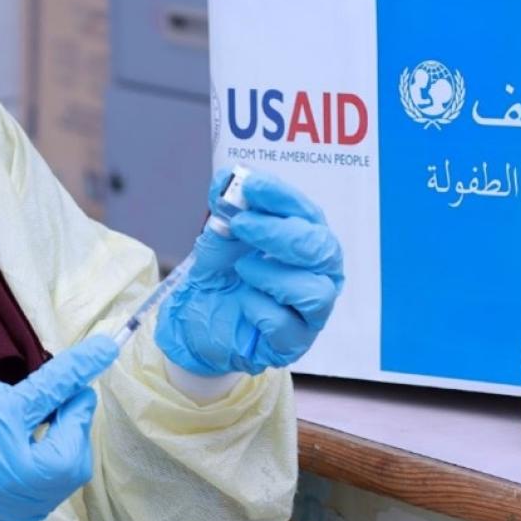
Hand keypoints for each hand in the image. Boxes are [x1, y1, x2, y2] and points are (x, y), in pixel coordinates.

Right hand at [0, 336, 118, 520]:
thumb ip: (27, 392)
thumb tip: (67, 386)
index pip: (51, 393)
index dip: (79, 368)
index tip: (106, 346)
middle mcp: (19, 479)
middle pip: (74, 443)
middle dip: (72, 415)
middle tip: (61, 394)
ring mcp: (26, 503)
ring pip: (71, 463)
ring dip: (64, 436)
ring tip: (43, 419)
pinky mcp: (28, 512)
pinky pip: (57, 479)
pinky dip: (53, 455)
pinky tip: (33, 443)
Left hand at [155, 170, 343, 376]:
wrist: (199, 317)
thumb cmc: (224, 270)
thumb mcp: (219, 234)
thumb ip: (226, 206)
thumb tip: (227, 178)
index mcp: (308, 238)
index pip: (307, 213)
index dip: (281, 197)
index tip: (249, 186)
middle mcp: (320, 272)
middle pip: (321, 248)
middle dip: (279, 233)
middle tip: (241, 225)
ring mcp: (312, 310)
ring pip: (315, 291)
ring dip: (272, 275)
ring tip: (241, 268)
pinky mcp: (295, 342)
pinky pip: (289, 326)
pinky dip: (260, 309)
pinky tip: (243, 301)